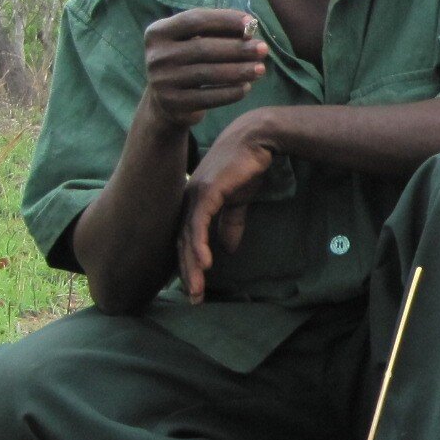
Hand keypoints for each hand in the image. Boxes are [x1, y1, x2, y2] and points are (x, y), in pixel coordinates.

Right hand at [141, 8, 267, 129]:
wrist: (167, 100)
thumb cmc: (188, 61)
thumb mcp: (194, 42)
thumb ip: (217, 32)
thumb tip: (250, 29)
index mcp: (158, 32)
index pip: (195, 20)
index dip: (225, 19)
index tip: (251, 22)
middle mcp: (156, 56)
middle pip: (203, 48)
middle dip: (237, 48)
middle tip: (263, 49)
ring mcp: (161, 81)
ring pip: (207, 74)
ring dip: (239, 71)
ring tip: (260, 69)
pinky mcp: (172, 104)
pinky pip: (208, 97)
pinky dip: (231, 92)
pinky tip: (246, 88)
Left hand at [177, 112, 278, 302]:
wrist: (257, 140)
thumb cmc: (247, 166)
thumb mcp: (239, 201)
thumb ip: (231, 223)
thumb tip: (229, 248)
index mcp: (194, 203)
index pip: (186, 239)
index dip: (190, 265)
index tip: (197, 288)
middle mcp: (189, 201)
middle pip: (181, 244)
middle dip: (188, 273)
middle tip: (194, 298)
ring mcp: (195, 196)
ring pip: (187, 238)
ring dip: (192, 267)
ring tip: (197, 290)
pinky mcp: (207, 192)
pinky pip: (199, 224)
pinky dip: (200, 245)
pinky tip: (206, 264)